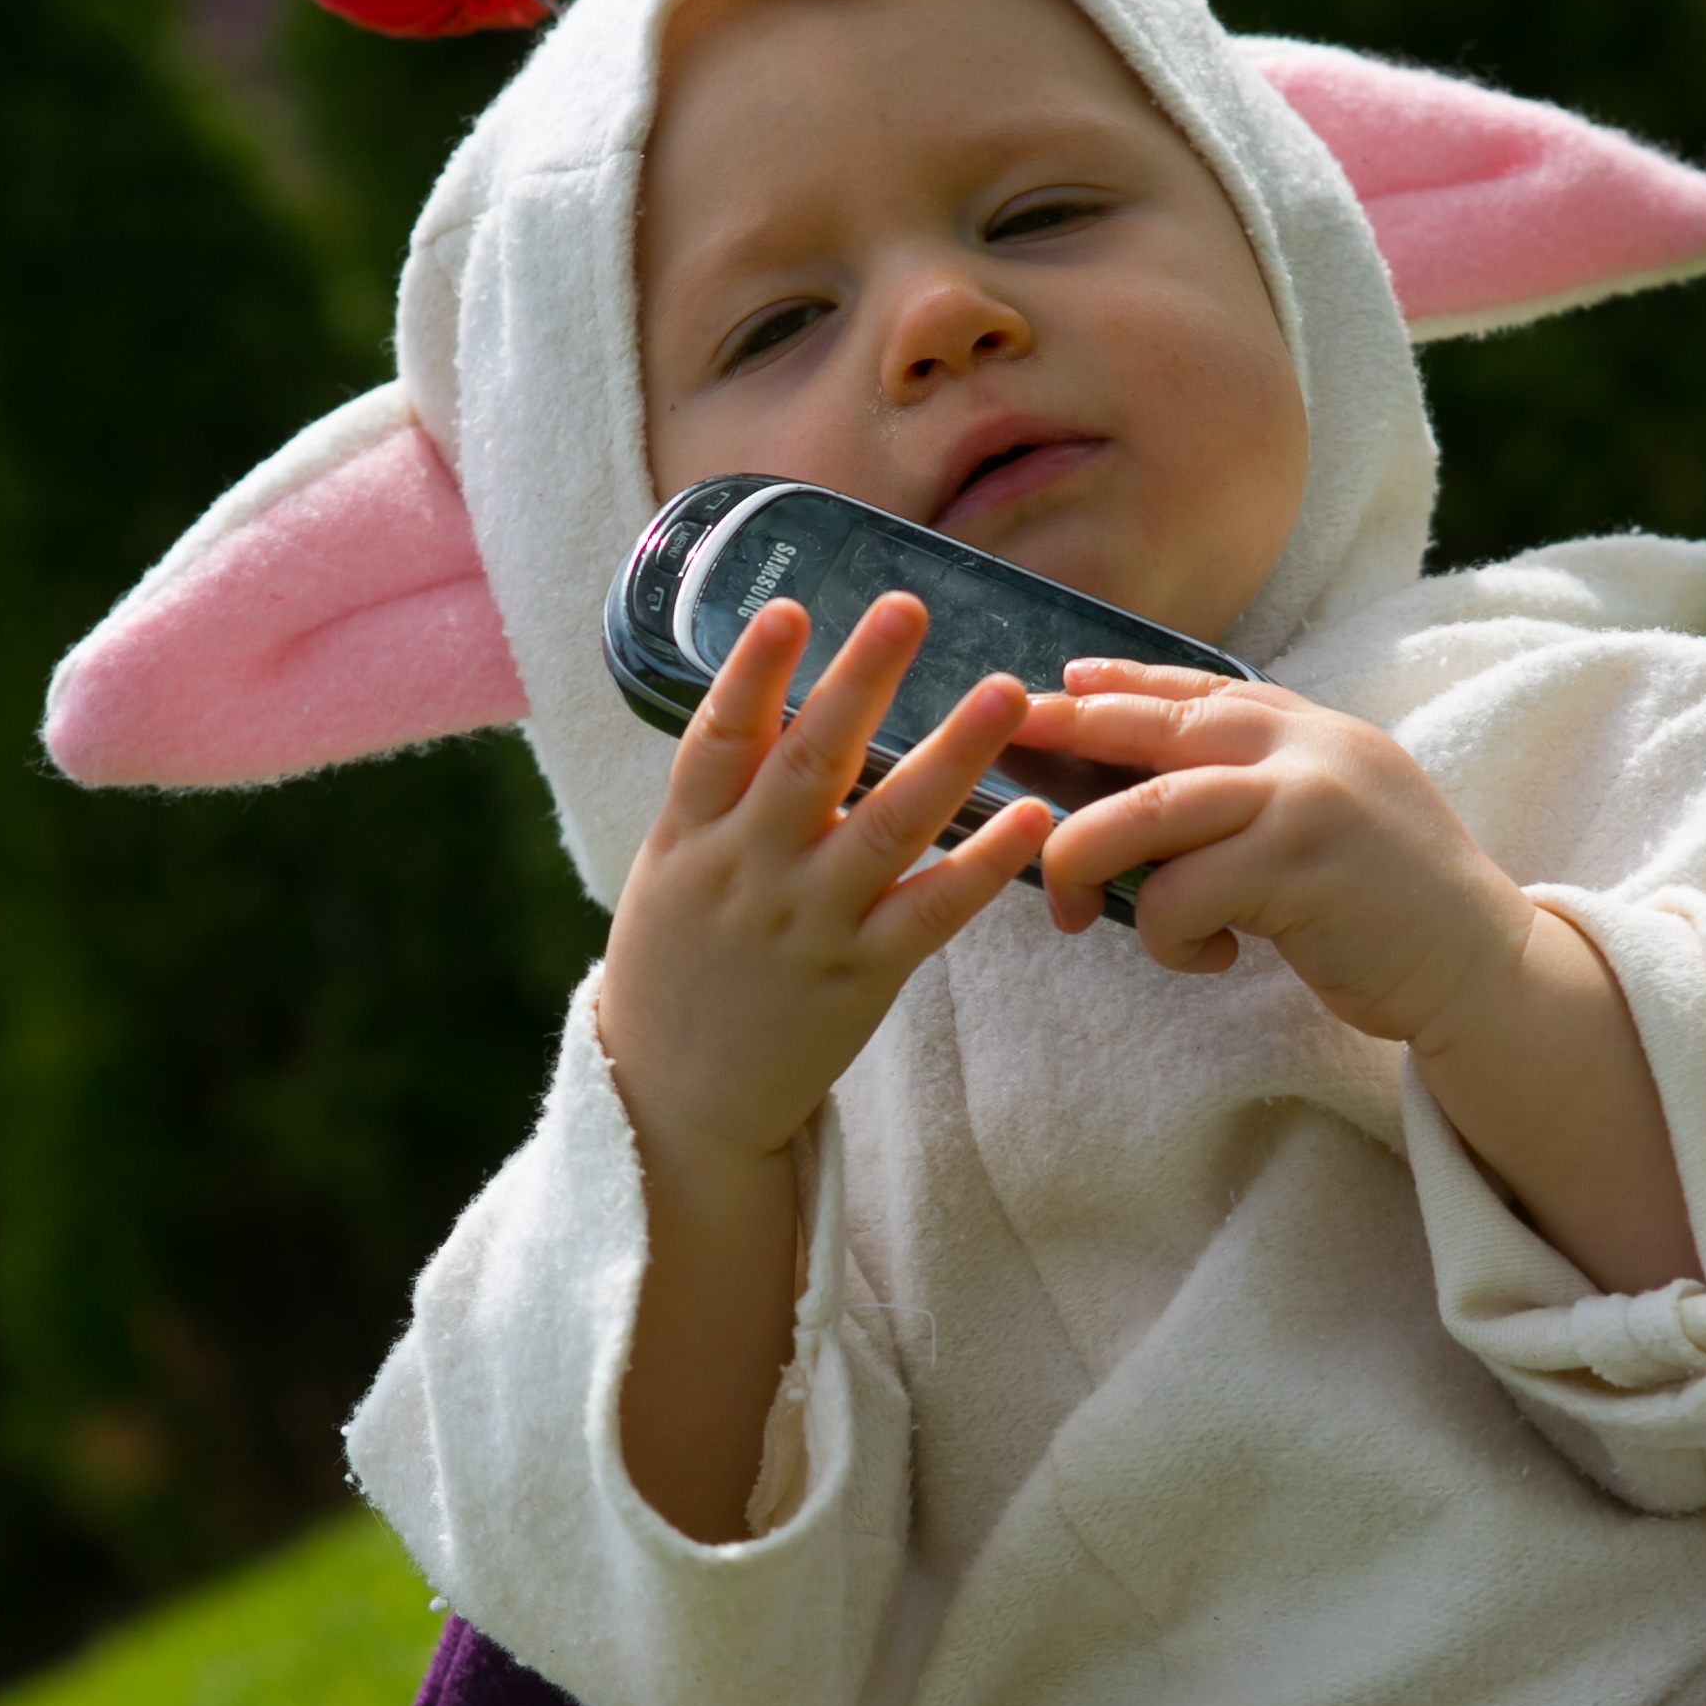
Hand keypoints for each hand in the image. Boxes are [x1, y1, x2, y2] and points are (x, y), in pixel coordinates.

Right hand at [600, 591, 1047, 1541]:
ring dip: (949, 756)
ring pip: (883, 830)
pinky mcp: (861, 977)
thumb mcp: (673, 869)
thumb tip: (780, 697)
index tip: (794, 608)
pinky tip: (1032, 821)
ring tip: (1004, 693)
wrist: (675, 1098)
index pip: (718, 739)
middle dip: (858, 681)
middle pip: (807, 763)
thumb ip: (722, 791)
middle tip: (909, 608)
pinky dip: (982, 866)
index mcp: (692, 836)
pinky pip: (931, 914)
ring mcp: (807, 926)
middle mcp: (749, 872)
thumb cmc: (682, 962)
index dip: (752, 672)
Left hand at [1029, 661, 1698, 1297]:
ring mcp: (1305, 802)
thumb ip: (1266, 789)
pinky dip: (1170, 939)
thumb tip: (1157, 792)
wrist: (1485, 969)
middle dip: (1069, 737)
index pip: (1201, 689)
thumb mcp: (1335, 819)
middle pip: (1156, 730)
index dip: (1124, 685)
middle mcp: (1307, 748)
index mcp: (1314, 730)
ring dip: (1088, 861)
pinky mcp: (1300, 869)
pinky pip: (1182, 897)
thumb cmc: (1394, 911)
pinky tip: (1212, 959)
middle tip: (1006, 748)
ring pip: (1146, 813)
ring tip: (1076, 909)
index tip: (1062, 685)